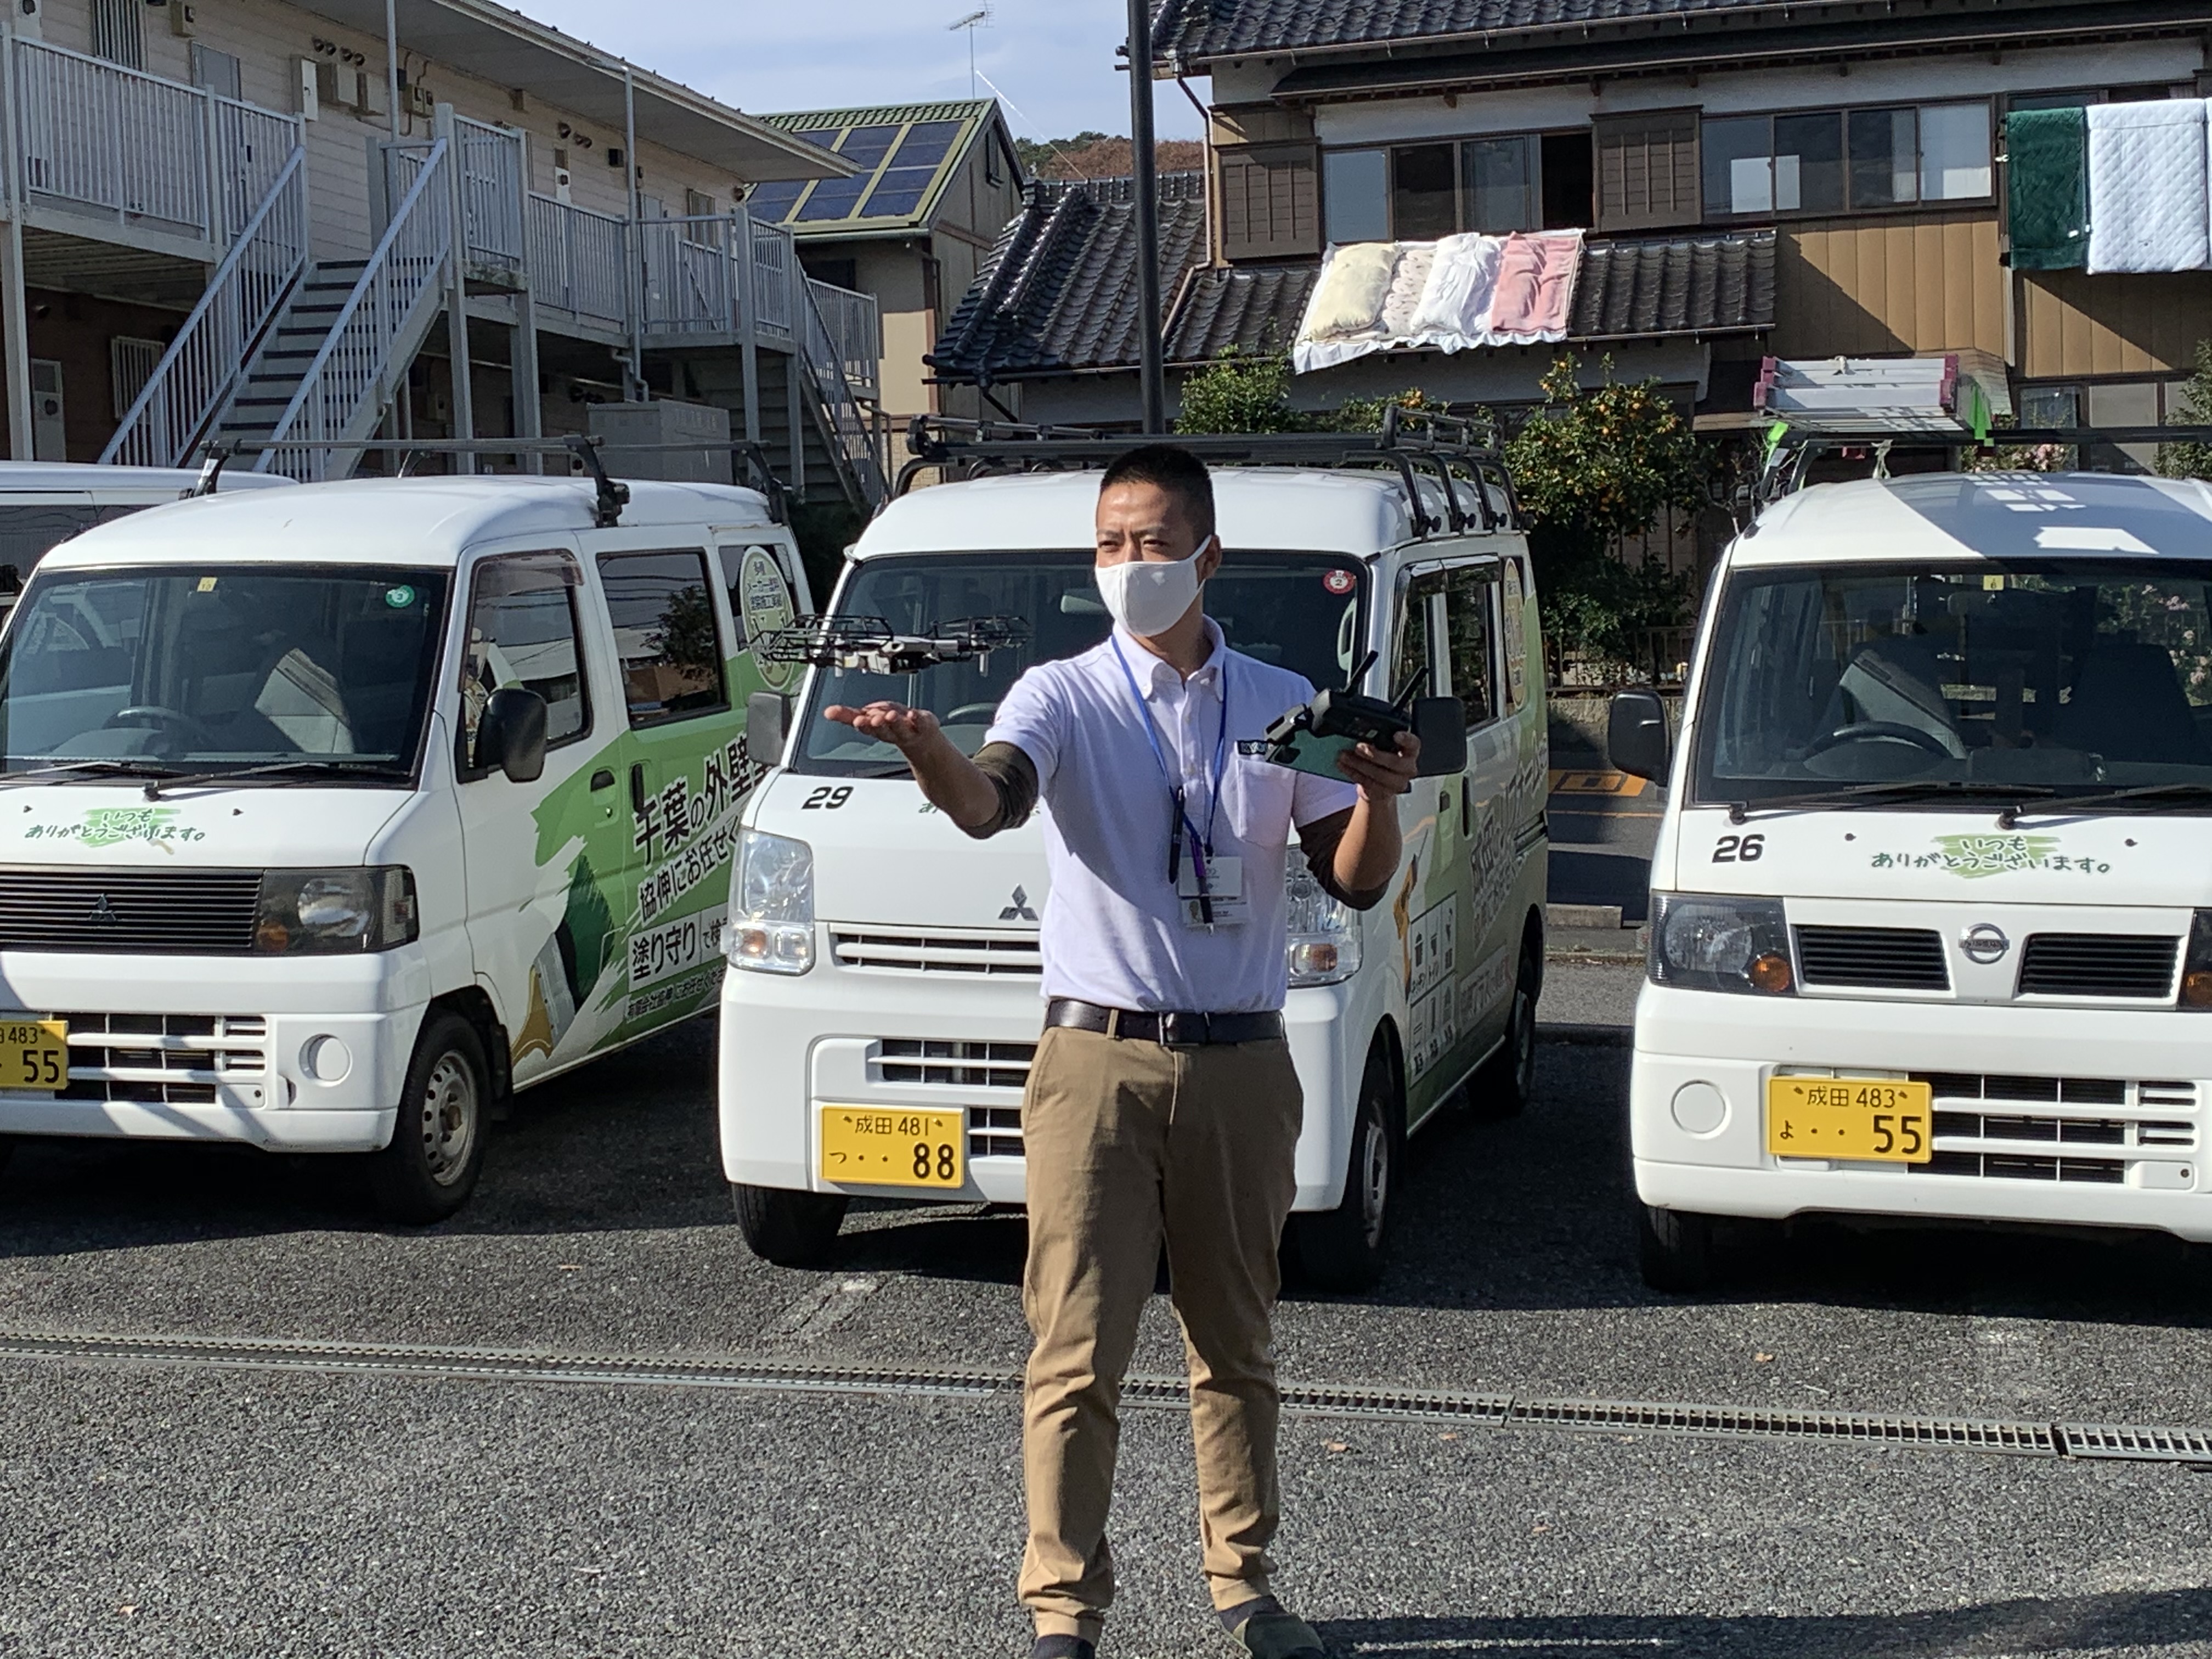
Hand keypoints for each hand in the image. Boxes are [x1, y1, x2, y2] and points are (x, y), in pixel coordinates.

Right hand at [824, 701, 942, 753]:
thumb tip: (828, 712)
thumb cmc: (893, 727)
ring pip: (900, 728)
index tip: (857, 721)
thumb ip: (848, 715)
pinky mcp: (924, 726)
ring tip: (890, 715)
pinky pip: (921, 723)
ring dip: (894, 722)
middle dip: (876, 725)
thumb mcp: (868, 719)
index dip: (862, 725)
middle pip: (883, 729)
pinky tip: (913, 714)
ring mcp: (908, 730)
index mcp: (876, 729)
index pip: (865, 727)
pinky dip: (917, 719)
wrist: (924, 744)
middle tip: (872, 719)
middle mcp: (891, 731)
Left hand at [1338, 730, 1419, 800]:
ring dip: (1359, 764)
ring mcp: (1398, 782)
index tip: (1395, 735)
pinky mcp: (1385, 793)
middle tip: (1358, 747)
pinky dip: (1353, 773)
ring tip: (1343, 756)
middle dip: (1375, 755)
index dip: (1406, 739)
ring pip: (1380, 775)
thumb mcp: (1382, 746)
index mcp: (1410, 750)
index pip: (1413, 743)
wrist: (1381, 782)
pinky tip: (1343, 765)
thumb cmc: (1382, 758)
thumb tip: (1356, 733)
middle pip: (1395, 763)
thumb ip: (1376, 739)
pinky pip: (1368, 784)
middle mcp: (1408, 767)